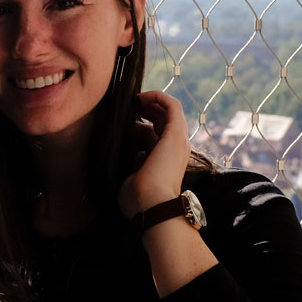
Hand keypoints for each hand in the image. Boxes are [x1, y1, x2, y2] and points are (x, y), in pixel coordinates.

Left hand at [116, 91, 190, 219]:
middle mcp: (175, 148)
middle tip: (127, 105)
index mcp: (166, 159)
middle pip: (163, 119)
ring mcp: (178, 140)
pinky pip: (172, 105)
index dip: (140, 123)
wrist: (151, 204)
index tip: (123, 120)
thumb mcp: (134, 177)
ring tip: (133, 99)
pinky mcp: (176, 134)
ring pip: (169, 110)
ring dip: (151, 101)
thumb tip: (136, 154)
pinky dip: (158, 96)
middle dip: (145, 108)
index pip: (156, 133)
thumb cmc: (138, 199)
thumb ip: (136, 164)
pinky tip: (140, 97)